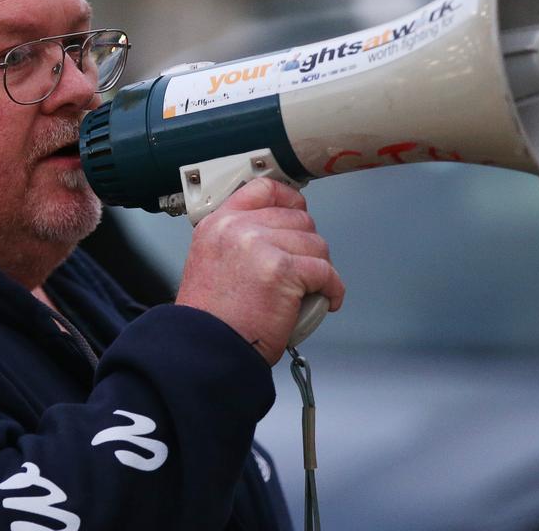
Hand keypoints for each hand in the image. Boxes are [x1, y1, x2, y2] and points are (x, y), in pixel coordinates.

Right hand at [175, 177, 344, 365]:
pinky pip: (325, 272)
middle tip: (304, 269)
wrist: (205, 348)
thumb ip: (237, 242)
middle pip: (298, 218)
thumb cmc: (210, 320)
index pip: (263, 190)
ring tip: (310, 289)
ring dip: (320, 269)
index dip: (289, 200)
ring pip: (315, 244)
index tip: (298, 211)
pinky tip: (325, 299)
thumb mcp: (210, 263)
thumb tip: (276, 237)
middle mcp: (236, 228)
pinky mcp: (282, 269)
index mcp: (218, 224)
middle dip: (307, 246)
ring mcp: (259, 245)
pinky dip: (332, 288)